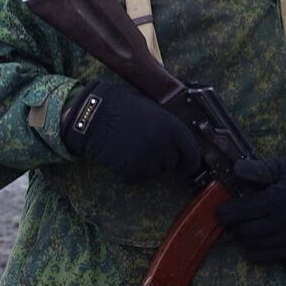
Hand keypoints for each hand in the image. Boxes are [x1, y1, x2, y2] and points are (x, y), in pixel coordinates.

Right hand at [62, 80, 201, 182]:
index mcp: (172, 128)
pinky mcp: (132, 172)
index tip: (187, 165)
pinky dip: (131, 171)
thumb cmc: (122, 109)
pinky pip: (138, 177)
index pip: (192, 153)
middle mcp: (164, 146)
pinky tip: (122, 155)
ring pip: (155, 171)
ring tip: (131, 146)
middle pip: (172, 164)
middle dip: (163, 158)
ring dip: (147, 164)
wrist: (94, 116)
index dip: (190, 160)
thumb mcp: (154, 110)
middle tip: (145, 145)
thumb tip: (181, 144)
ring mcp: (148, 160)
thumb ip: (170, 128)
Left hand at [215, 149, 285, 249]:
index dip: (227, 213)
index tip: (218, 212)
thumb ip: (257, 169)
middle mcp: (285, 221)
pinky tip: (250, 243)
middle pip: (248, 231)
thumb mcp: (280, 166)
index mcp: (279, 199)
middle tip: (228, 219)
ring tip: (239, 228)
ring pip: (256, 245)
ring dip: (243, 238)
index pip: (245, 210)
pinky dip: (256, 252)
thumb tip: (235, 169)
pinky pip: (270, 256)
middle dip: (234, 226)